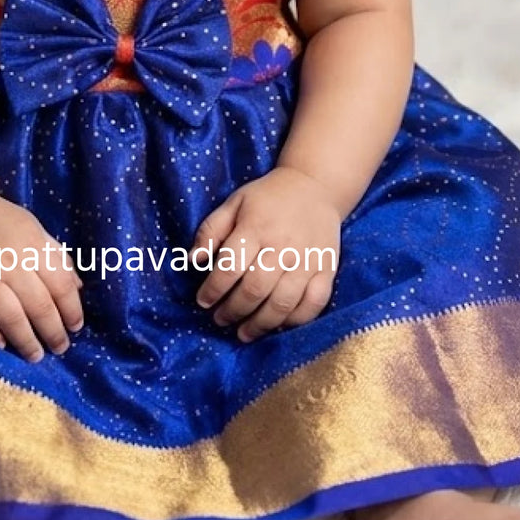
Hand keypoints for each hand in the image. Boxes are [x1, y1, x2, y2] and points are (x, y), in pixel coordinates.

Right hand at [0, 188, 83, 362]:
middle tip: (59, 348)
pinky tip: (1, 346)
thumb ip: (56, 256)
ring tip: (35, 356)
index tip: (75, 328)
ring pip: (10, 316)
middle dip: (53, 332)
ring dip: (26, 340)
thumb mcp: (33, 228)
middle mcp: (10, 262)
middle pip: (38, 305)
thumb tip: (77, 287)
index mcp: (32, 246)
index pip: (60, 285)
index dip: (72, 310)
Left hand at [190, 167, 340, 340]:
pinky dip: (295, 320)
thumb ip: (211, 231)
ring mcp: (308, 260)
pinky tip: (278, 325)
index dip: (213, 290)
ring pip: (283, 303)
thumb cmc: (268, 198)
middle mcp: (283, 246)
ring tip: (243, 333)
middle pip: (255, 290)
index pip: (230, 267)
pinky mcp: (327, 269)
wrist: (316, 187)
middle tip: (220, 320)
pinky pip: (314, 304)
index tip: (203, 302)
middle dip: (233, 311)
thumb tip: (192, 261)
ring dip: (260, 324)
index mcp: (256, 227)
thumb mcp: (234, 203)